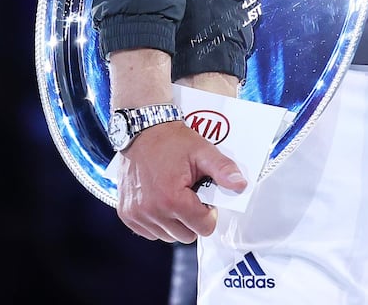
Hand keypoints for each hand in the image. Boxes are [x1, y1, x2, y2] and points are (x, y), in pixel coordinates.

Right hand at [114, 119, 246, 242]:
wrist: (141, 130)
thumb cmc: (172, 140)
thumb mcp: (202, 150)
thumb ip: (223, 169)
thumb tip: (241, 185)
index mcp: (173, 199)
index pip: (204, 227)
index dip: (209, 212)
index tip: (204, 195)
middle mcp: (152, 211)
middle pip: (186, 235)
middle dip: (193, 218)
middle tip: (190, 194)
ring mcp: (136, 215)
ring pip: (168, 236)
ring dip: (175, 221)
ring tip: (174, 194)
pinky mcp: (126, 215)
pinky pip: (150, 232)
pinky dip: (158, 221)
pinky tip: (159, 199)